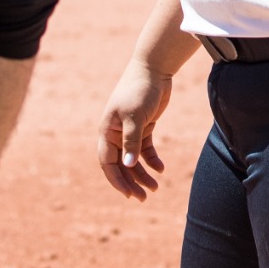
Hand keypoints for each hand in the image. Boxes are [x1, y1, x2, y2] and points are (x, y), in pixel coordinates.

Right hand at [97, 60, 172, 199]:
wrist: (154, 69)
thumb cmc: (140, 90)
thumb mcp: (135, 116)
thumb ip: (132, 141)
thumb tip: (129, 165)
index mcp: (107, 131)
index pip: (107, 162)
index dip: (116, 180)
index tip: (128, 194)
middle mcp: (115, 133)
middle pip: (121, 164)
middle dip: (131, 182)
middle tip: (143, 198)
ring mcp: (129, 130)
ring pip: (133, 159)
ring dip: (142, 174)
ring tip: (155, 188)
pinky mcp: (144, 126)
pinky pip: (145, 149)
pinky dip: (152, 160)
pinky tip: (161, 169)